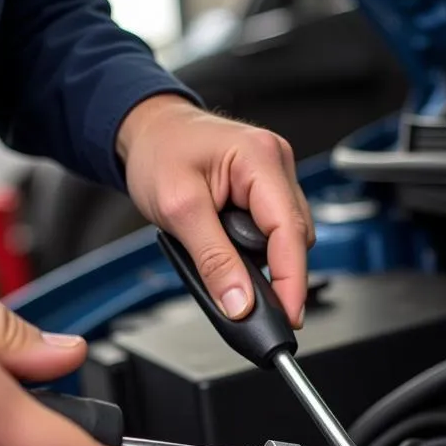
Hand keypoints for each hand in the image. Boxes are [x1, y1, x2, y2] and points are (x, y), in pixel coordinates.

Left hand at [117, 95, 314, 327]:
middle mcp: (277, 163)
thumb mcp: (178, 211)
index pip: (290, 231)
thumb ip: (213, 260)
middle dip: (278, 273)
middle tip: (250, 304)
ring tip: (226, 262)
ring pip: (288, 238)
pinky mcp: (268, 191)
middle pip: (296, 237)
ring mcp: (276, 177)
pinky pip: (275, 232)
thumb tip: (240, 303)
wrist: (149, 130)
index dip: (292, 280)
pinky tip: (233, 249)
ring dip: (263, 260)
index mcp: (260, 158)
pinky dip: (256, 250)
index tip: (288, 315)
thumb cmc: (158, 152)